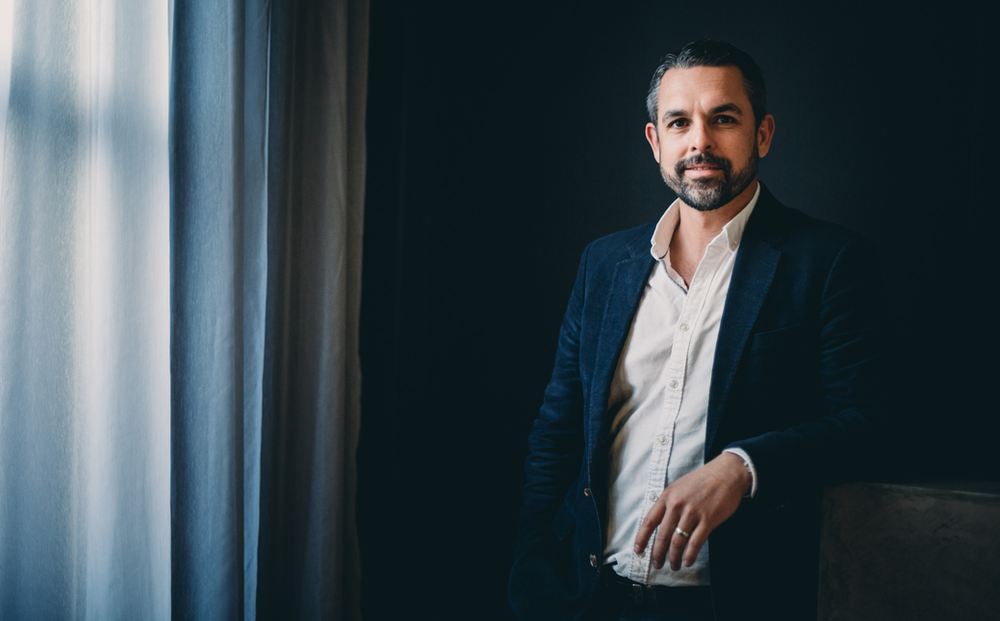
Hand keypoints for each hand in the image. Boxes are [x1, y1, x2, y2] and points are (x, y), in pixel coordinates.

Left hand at [633, 452, 750, 570]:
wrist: (726, 474)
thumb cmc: (702, 481)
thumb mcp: (678, 487)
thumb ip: (668, 503)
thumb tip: (659, 523)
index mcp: (667, 496)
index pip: (649, 521)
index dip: (641, 538)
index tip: (638, 550)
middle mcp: (677, 505)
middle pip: (662, 535)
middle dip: (657, 553)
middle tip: (657, 564)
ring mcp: (692, 512)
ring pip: (677, 541)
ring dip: (674, 557)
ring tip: (674, 566)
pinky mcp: (708, 519)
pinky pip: (696, 542)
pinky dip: (690, 555)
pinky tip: (687, 562)